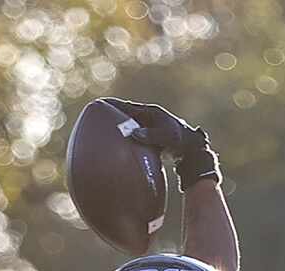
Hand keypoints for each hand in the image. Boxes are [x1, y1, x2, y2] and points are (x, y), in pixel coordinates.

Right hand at [103, 100, 220, 191]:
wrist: (191, 148)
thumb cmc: (180, 141)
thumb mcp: (166, 137)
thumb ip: (150, 135)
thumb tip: (133, 133)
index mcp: (148, 112)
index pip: (124, 106)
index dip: (110, 105)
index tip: (96, 107)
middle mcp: (145, 118)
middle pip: (123, 114)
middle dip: (109, 117)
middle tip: (93, 121)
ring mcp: (146, 128)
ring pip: (126, 126)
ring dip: (116, 129)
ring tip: (100, 136)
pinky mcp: (147, 138)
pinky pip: (131, 137)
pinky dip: (124, 140)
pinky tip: (116, 150)